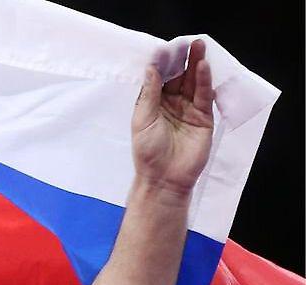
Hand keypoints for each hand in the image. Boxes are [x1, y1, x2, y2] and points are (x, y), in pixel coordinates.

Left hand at [131, 39, 213, 194]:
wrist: (164, 178)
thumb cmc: (147, 151)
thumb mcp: (143, 119)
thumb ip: (149, 93)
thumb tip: (152, 68)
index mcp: (154, 104)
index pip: (160, 78)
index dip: (163, 63)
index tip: (164, 48)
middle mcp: (172, 104)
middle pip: (179, 77)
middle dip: (182, 60)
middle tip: (187, 42)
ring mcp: (188, 110)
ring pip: (193, 83)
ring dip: (196, 65)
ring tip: (199, 46)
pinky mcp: (204, 117)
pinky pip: (204, 96)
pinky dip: (204, 81)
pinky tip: (203, 67)